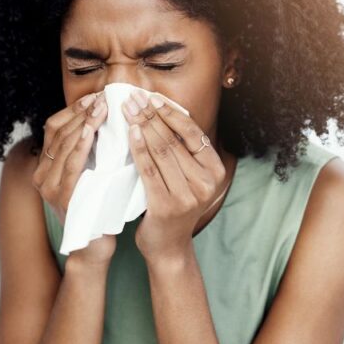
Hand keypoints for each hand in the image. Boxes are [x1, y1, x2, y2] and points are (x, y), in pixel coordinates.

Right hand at [32, 91, 116, 267]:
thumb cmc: (98, 207)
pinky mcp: (62, 199)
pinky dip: (80, 146)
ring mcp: (49, 188)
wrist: (95, 247)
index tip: (96, 96)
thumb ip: (90, 151)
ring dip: (83, 123)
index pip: (55, 128)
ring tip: (101, 107)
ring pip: (64, 145)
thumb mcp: (91, 173)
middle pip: (58, 133)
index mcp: (46, 167)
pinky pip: (71, 166)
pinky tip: (91, 131)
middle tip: (102, 97)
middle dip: (81, 112)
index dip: (73, 110)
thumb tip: (104, 116)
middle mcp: (41, 176)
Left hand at [121, 90, 227, 261]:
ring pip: (161, 152)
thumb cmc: (174, 206)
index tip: (152, 97)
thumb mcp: (188, 178)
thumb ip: (183, 152)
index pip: (193, 133)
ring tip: (127, 110)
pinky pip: (149, 170)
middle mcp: (206, 183)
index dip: (171, 113)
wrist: (168, 246)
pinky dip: (138, 148)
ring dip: (142, 126)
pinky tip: (130, 133)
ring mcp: (188, 195)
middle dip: (151, 115)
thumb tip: (163, 111)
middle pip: (174, 140)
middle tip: (133, 97)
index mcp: (216, 171)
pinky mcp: (166, 206)